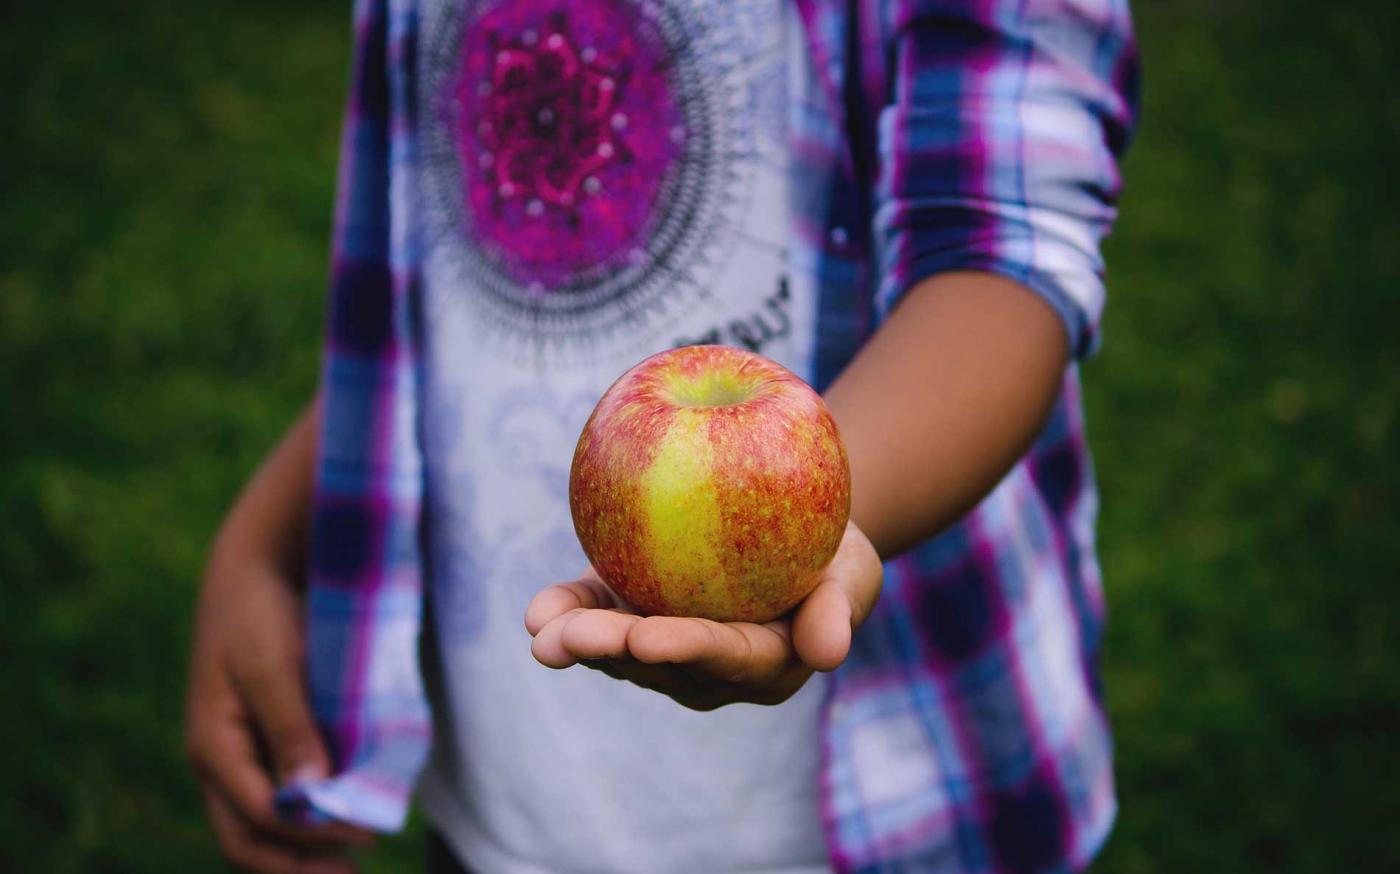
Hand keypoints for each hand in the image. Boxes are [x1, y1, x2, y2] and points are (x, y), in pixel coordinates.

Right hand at [184, 552, 373, 872]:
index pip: (260, 816)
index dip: (312, 833)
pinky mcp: (261, 738)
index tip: (368, 833)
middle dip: (297, 865)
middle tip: (352, 872)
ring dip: (302, 846)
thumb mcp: (274, 665)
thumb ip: (292, 728)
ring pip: (260, 822)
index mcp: (213, 746)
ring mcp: (239, 752)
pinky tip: (345, 812)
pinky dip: (306, 812)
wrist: (257, 564)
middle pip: (248, 837)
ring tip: (354, 852)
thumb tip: (309, 794)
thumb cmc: (261, 609)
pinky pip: (275, 792)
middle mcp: (221, 760)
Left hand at [524, 521, 881, 709]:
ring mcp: (667, 647)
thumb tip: (829, 653)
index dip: (684, 649)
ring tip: (540, 629)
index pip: (723, 656)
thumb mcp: (852, 573)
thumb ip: (838, 610)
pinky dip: (567, 611)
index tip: (646, 638)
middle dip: (611, 651)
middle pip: (658, 662)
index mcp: (763, 664)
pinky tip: (537, 611)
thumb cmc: (834, 552)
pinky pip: (598, 615)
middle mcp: (709, 669)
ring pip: (619, 650)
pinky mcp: (635, 615)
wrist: (796, 529)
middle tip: (569, 638)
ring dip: (577, 640)